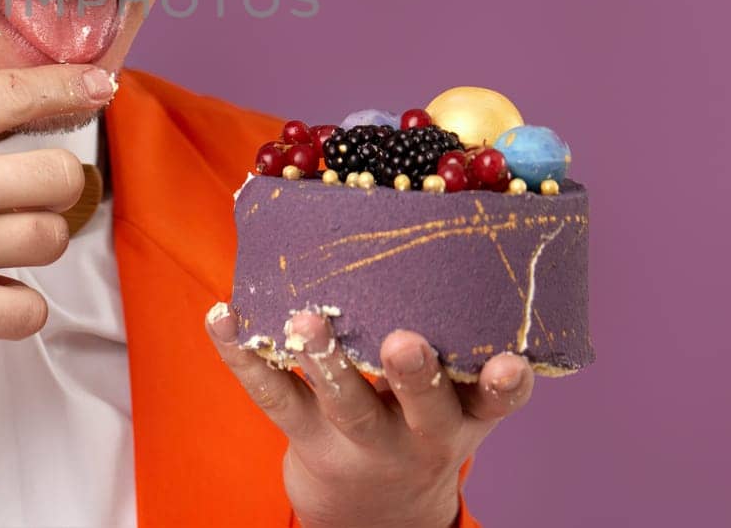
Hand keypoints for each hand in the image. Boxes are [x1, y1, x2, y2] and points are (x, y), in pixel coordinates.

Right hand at [0, 0, 114, 433]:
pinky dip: (21, 306)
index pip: (23, 96)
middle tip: (33, 186)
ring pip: (49, 241)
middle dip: (55, 177)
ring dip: (37, 239)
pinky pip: (26, 313)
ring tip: (6, 239)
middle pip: (58, 175)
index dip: (72, 88)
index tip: (102, 86)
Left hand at [207, 306, 533, 527]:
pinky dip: (241, 354)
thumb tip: (456, 232)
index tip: (509, 361)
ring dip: (324, 360)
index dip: (504, 384)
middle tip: (405, 343)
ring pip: (344, 403)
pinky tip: (221, 316)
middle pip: (420, 408)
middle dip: (413, 376)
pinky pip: (271, 395)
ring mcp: (359, 439)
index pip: (493, 402)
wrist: (371, 511)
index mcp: (463, 416)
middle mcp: (418, 434)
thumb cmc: (419, 423)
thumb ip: (463, 341)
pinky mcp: (305, 434)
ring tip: (306, 321)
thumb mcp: (458, 402)